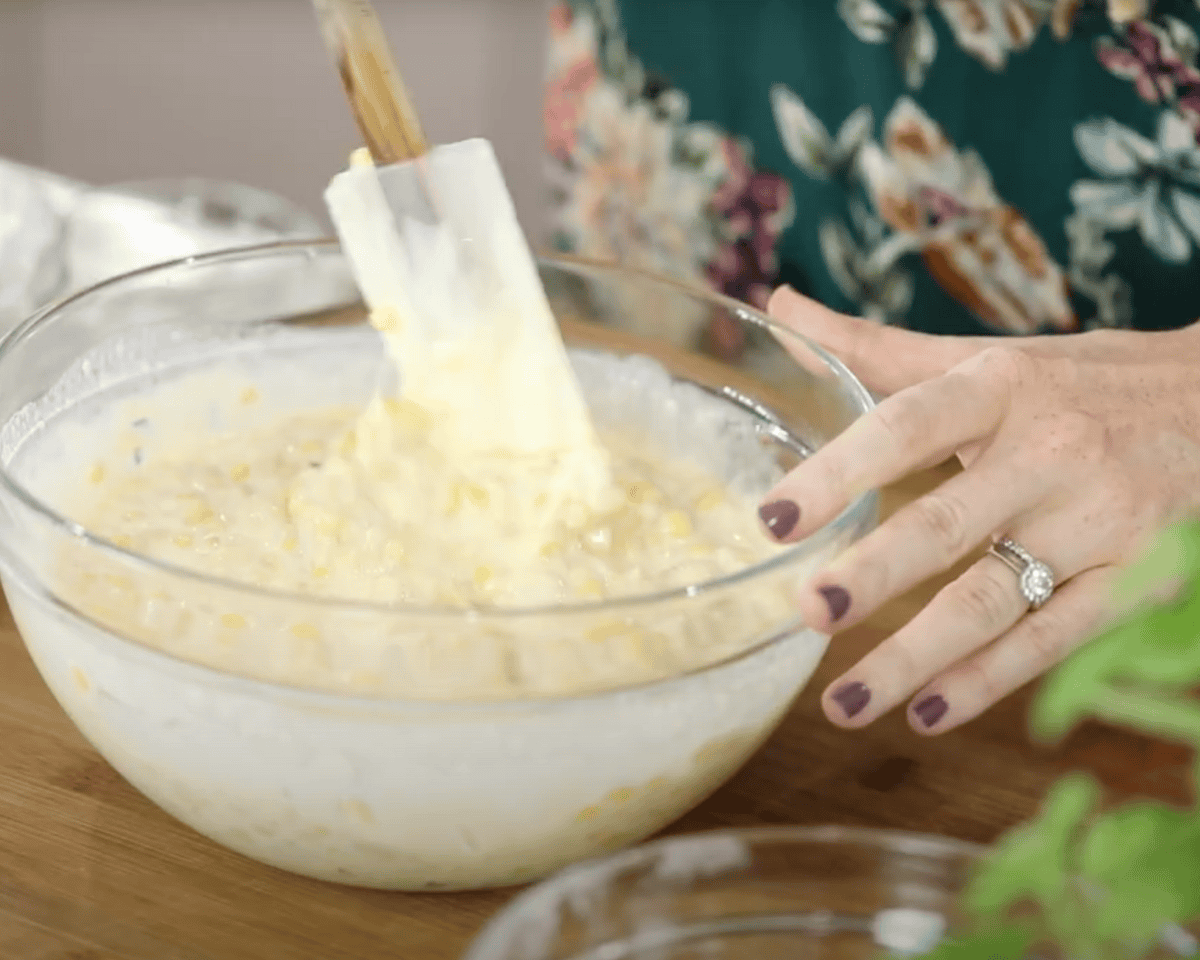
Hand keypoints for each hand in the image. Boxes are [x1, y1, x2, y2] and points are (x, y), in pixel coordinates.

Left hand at [760, 286, 1199, 733]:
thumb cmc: (1081, 382)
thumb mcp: (986, 358)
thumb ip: (877, 348)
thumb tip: (781, 309)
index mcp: (999, 389)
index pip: (906, 426)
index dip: (837, 471)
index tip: (773, 518)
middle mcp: (1048, 453)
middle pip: (947, 523)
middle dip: (876, 574)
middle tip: (808, 613)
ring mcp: (1097, 522)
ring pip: (995, 599)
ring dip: (916, 657)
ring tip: (842, 707)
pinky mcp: (1138, 578)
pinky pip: (1054, 638)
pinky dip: (990, 680)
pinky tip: (927, 713)